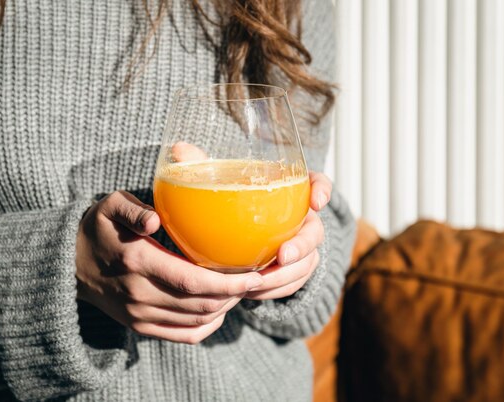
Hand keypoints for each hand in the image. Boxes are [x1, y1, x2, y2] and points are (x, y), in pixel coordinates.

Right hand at [75, 191, 263, 343]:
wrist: (69, 266)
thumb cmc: (98, 229)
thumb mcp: (110, 207)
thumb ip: (133, 209)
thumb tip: (156, 222)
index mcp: (138, 262)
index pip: (193, 281)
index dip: (228, 283)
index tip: (254, 275)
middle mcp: (140, 294)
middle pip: (201, 304)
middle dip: (235, 295)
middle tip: (255, 279)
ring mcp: (139, 314)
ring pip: (196, 320)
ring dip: (225, 308)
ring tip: (241, 290)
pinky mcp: (140, 326)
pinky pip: (183, 335)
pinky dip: (207, 326)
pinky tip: (220, 311)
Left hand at [170, 142, 331, 300]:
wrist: (227, 238)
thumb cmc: (225, 203)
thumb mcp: (214, 183)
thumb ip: (200, 166)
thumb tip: (180, 149)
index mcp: (289, 192)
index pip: (317, 182)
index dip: (322, 189)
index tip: (316, 200)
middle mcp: (300, 219)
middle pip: (315, 232)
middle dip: (303, 245)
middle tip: (283, 256)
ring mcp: (300, 247)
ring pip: (307, 263)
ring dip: (287, 276)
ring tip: (260, 283)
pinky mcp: (291, 271)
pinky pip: (293, 283)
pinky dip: (276, 290)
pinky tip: (253, 292)